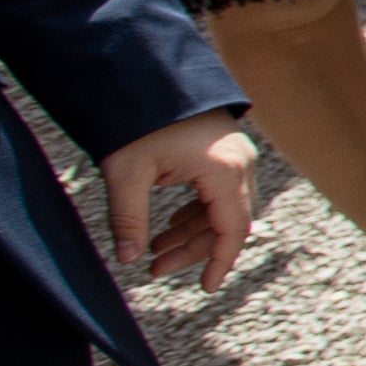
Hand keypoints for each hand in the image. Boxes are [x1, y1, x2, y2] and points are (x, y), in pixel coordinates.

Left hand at [96, 110, 255, 292]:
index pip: (232, 230)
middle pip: (226, 223)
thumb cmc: (140, 123)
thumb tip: (125, 260)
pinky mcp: (226, 153)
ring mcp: (237, 157)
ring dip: (192, 233)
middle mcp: (240, 165)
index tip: (206, 288)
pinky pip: (219, 193)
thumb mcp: (127, 173)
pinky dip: (196, 213)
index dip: (219, 262)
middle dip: (193, 250)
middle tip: (154, 270)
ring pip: (222, 210)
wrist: (151, 76)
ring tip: (154, 250)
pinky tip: (169, 224)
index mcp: (224, 172)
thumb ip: (128, 219)